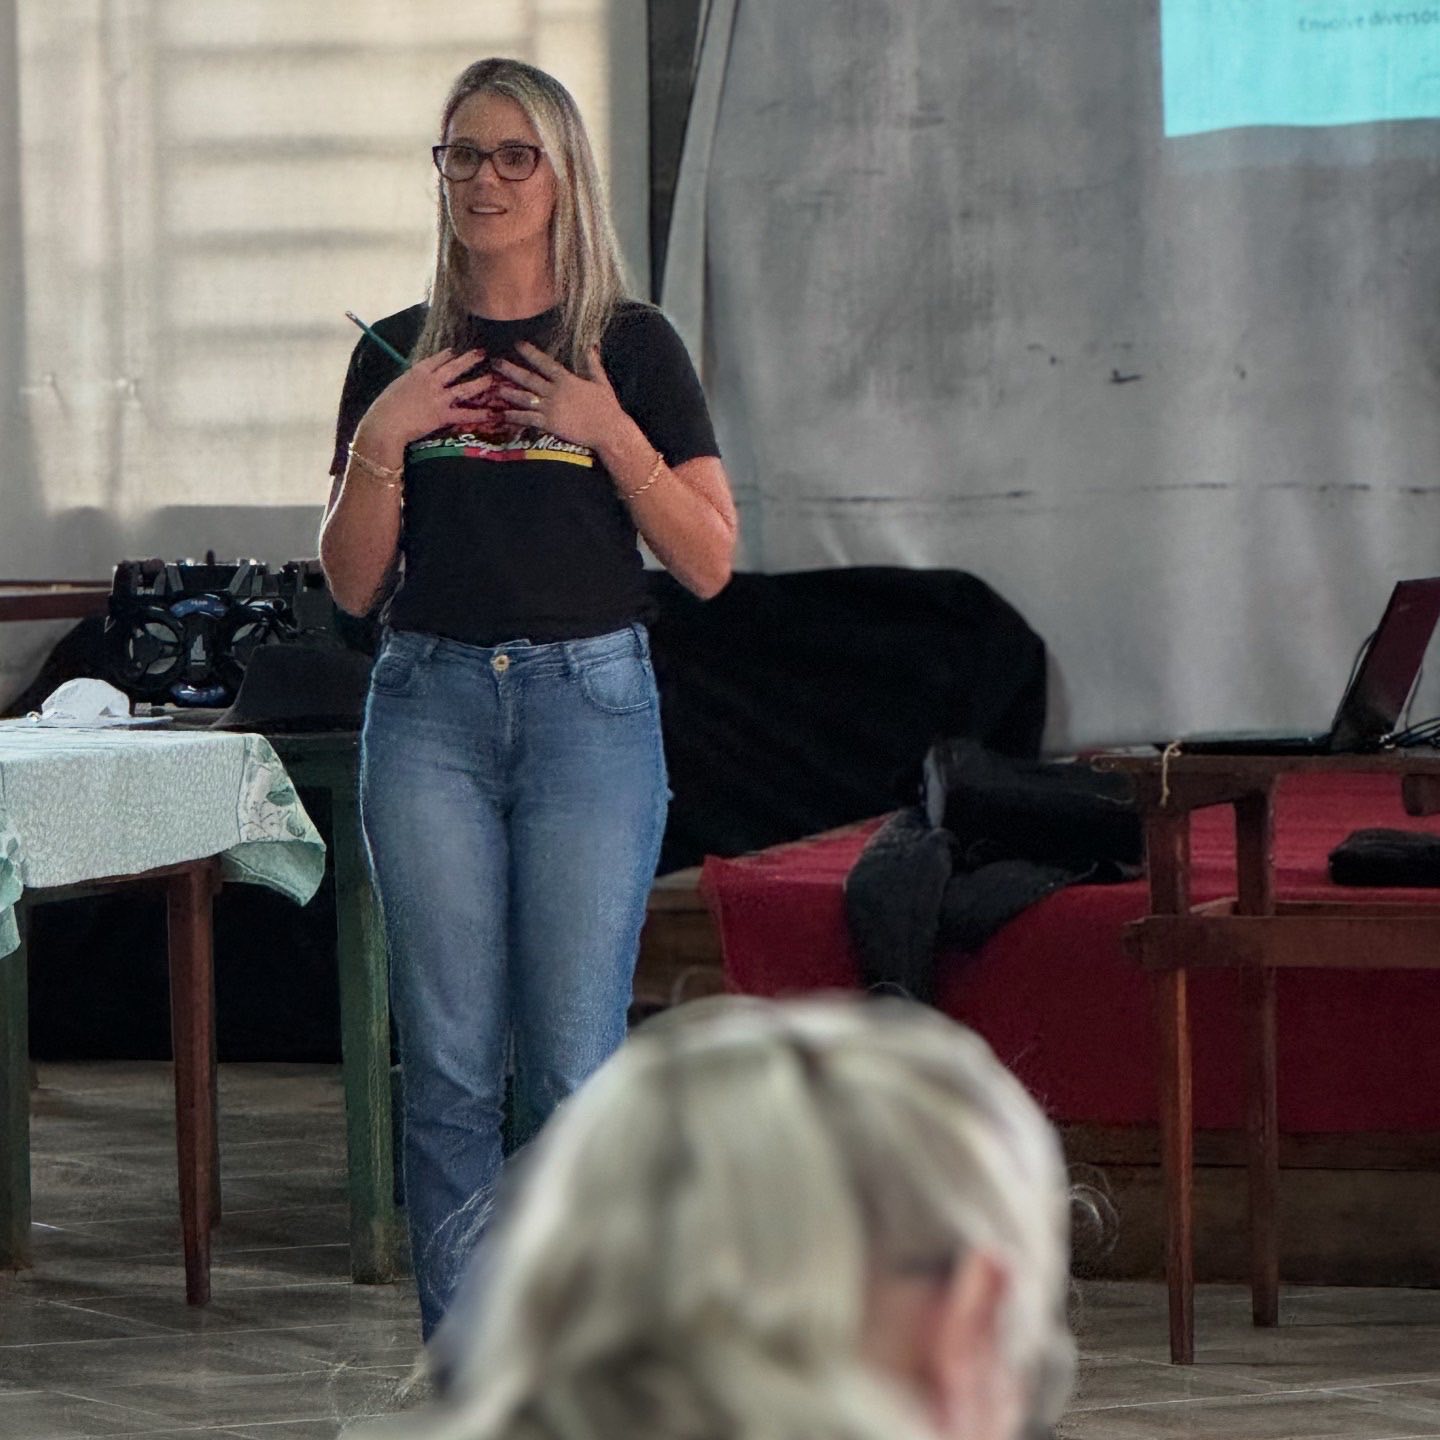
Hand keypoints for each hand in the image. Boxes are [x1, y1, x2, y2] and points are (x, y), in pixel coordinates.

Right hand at [355, 349, 496, 457]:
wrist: (385, 422)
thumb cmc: (384, 406)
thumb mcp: (397, 386)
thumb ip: (410, 382)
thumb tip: (413, 382)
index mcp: (417, 372)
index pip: (437, 358)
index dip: (449, 354)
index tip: (456, 351)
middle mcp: (431, 381)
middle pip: (454, 367)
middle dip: (469, 359)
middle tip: (482, 353)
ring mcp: (438, 397)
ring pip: (464, 387)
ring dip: (480, 383)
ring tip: (493, 378)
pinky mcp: (442, 415)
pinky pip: (465, 414)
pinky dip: (480, 414)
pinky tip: (493, 414)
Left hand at [492, 342, 623, 451]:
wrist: (608, 429)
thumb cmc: (607, 407)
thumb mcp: (601, 382)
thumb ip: (593, 364)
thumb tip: (591, 346)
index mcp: (567, 380)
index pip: (545, 362)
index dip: (530, 353)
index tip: (517, 344)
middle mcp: (555, 391)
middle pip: (529, 378)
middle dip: (511, 369)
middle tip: (496, 362)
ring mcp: (551, 407)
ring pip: (525, 398)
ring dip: (510, 392)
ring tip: (496, 388)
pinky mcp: (550, 423)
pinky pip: (528, 418)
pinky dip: (516, 416)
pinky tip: (505, 415)